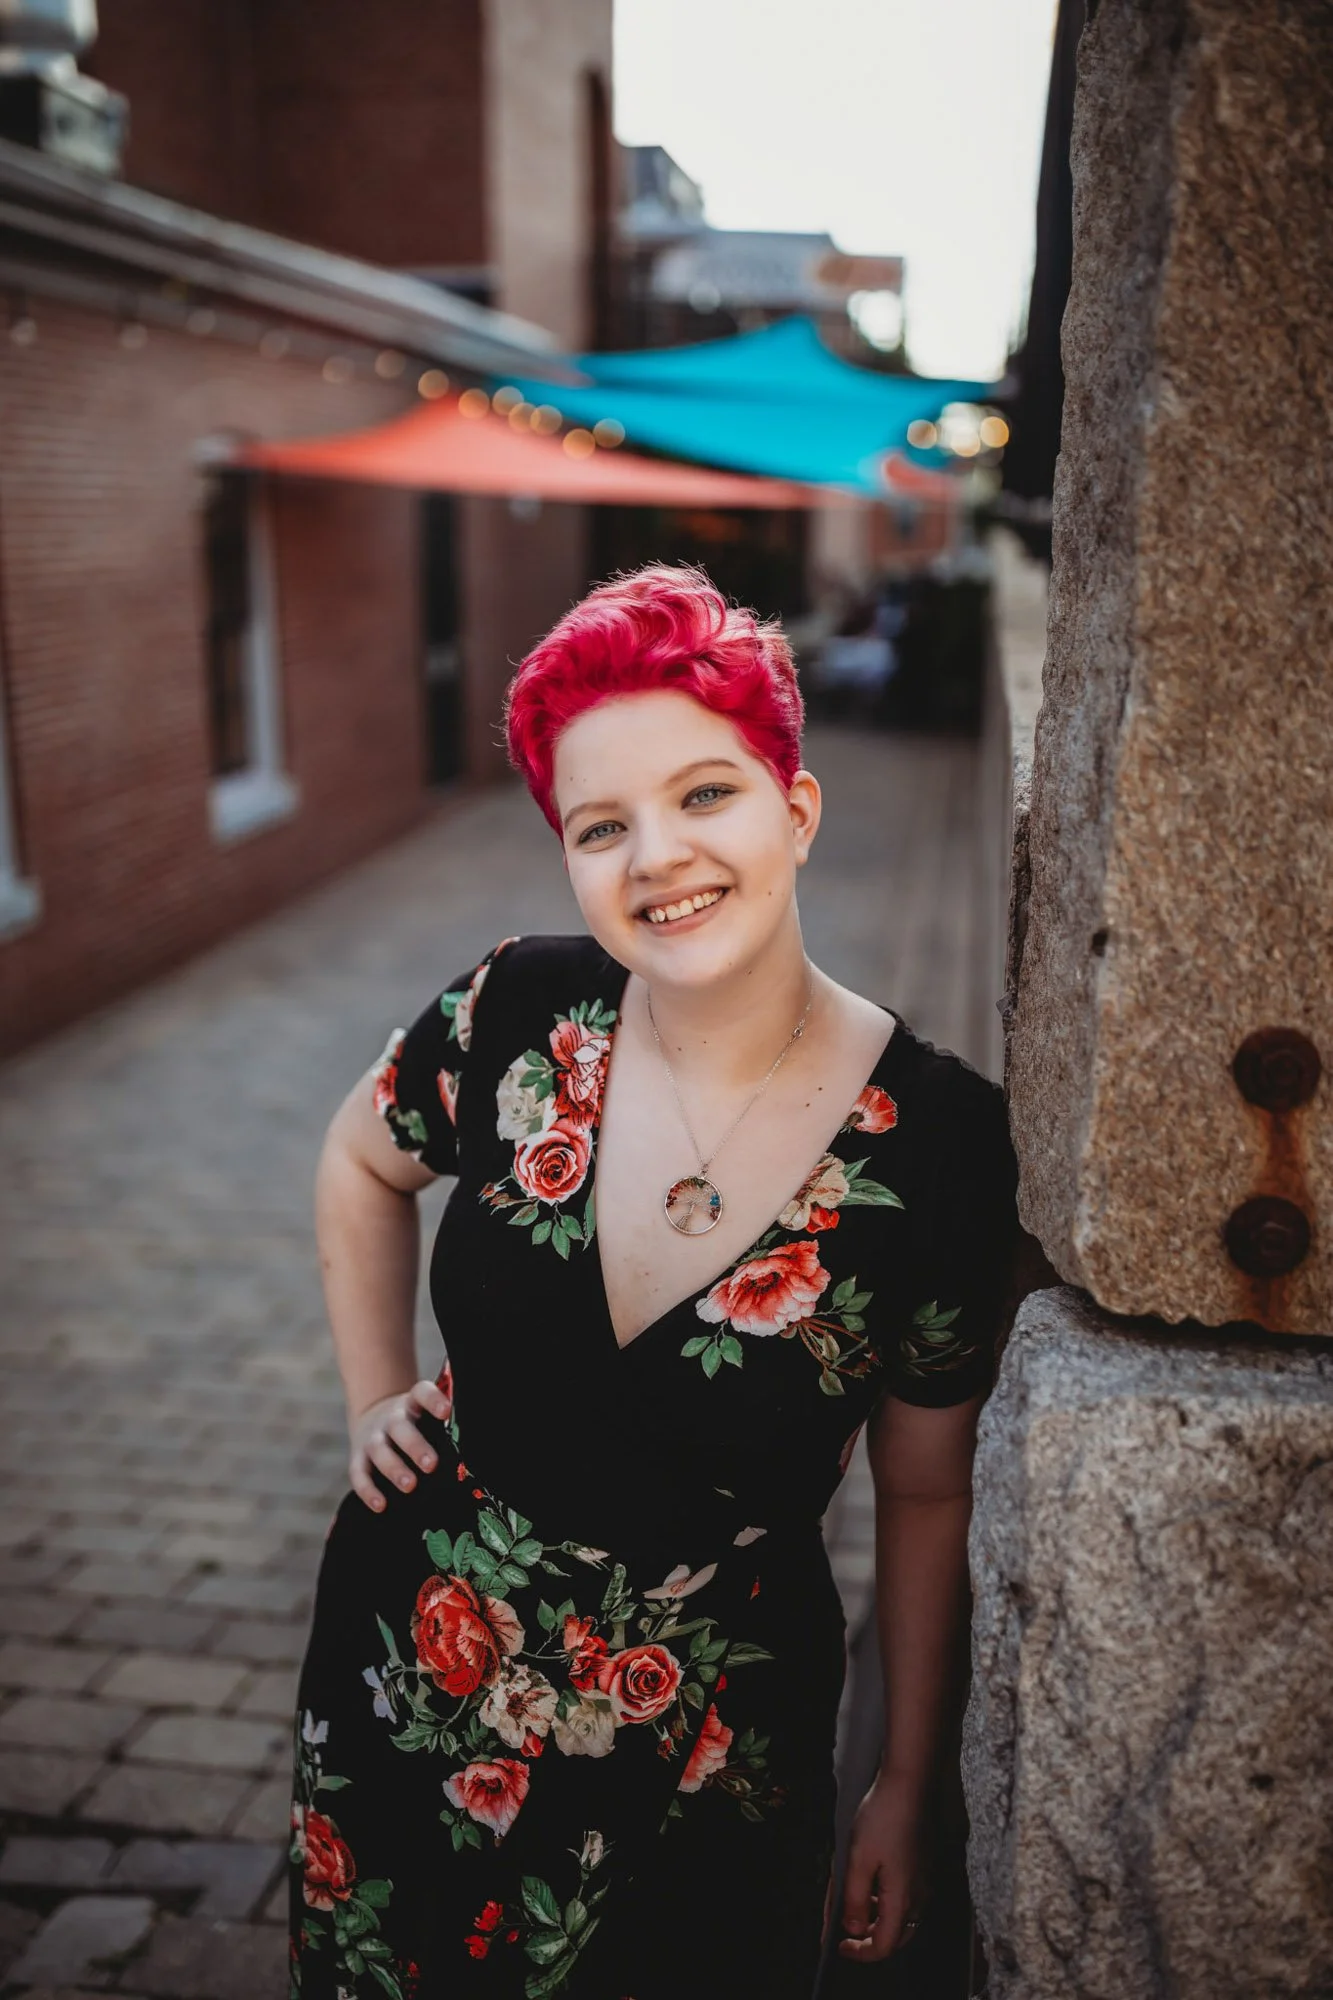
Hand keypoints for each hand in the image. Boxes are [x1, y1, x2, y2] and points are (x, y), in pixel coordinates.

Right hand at [348, 1377, 450, 1511]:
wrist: (374, 1418)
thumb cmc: (417, 1424)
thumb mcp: (428, 1416)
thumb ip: (449, 1427)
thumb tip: (483, 1447)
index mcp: (413, 1403)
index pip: (421, 1393)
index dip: (433, 1400)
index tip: (447, 1411)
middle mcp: (391, 1418)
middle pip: (400, 1427)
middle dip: (415, 1445)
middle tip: (431, 1464)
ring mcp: (372, 1437)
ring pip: (379, 1450)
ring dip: (393, 1468)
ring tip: (410, 1486)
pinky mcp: (358, 1457)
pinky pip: (358, 1473)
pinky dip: (367, 1490)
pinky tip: (380, 1506)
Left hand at [838, 1771, 924, 1962]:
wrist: (910, 1784)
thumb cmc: (882, 1818)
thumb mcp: (858, 1859)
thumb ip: (855, 1899)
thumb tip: (853, 1929)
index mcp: (902, 1900)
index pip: (884, 1946)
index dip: (861, 1953)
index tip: (840, 1945)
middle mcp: (919, 1897)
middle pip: (897, 1937)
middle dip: (871, 1940)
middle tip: (848, 1931)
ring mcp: (925, 1881)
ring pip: (904, 1918)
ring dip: (879, 1920)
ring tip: (855, 1904)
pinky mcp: (925, 1866)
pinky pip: (909, 1899)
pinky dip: (889, 1903)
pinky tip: (873, 1883)